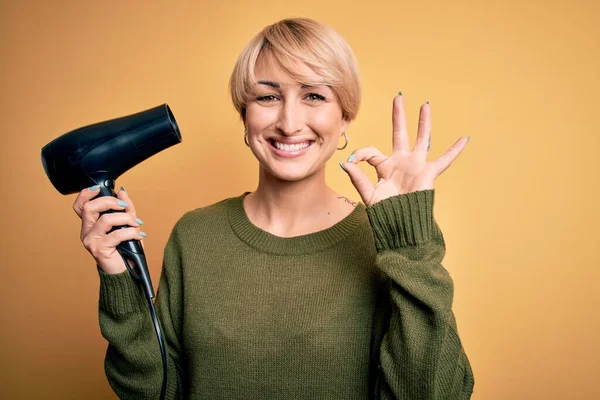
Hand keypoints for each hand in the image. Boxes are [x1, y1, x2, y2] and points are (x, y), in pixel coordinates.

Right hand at [72, 186, 145, 273]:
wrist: (127, 271)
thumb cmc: (126, 249)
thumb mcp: (128, 224)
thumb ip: (125, 208)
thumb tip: (121, 191)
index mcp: (90, 224)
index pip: (80, 205)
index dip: (86, 193)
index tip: (100, 188)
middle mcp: (87, 231)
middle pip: (89, 208)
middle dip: (110, 202)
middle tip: (125, 207)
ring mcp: (91, 241)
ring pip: (105, 219)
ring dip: (125, 218)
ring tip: (136, 224)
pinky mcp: (98, 249)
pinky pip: (116, 234)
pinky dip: (131, 232)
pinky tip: (139, 235)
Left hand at [340, 94, 468, 205]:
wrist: (401, 224)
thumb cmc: (385, 212)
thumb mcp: (368, 194)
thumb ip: (357, 177)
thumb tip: (345, 162)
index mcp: (385, 167)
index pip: (371, 152)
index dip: (360, 154)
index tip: (351, 160)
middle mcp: (401, 162)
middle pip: (400, 133)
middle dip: (399, 115)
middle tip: (398, 97)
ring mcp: (416, 165)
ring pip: (421, 138)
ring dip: (423, 122)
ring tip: (425, 105)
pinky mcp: (428, 173)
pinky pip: (445, 159)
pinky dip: (455, 150)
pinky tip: (464, 138)